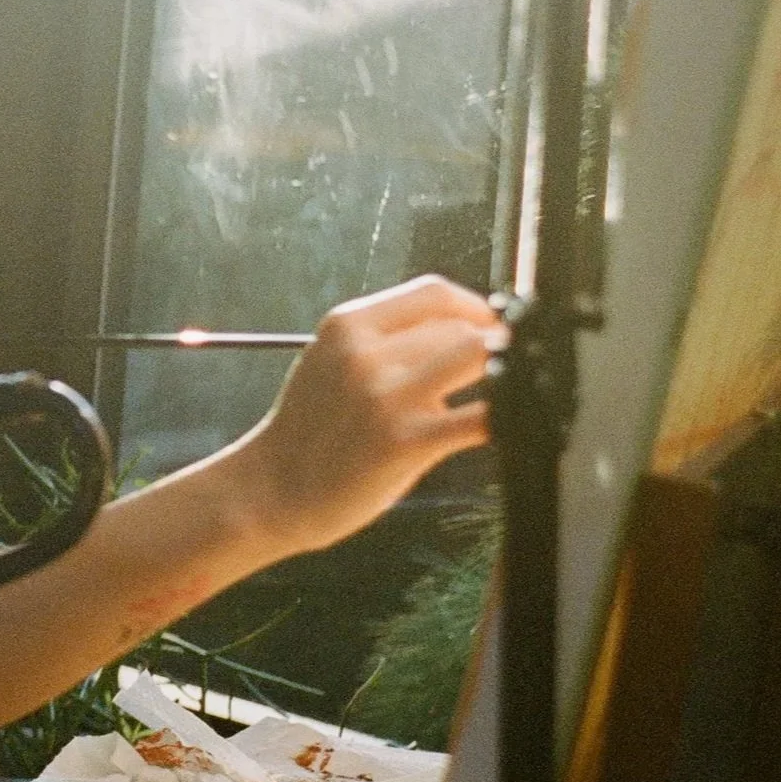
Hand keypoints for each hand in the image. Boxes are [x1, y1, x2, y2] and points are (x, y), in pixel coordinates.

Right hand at [242, 276, 500, 555]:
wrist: (274, 489)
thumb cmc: (310, 430)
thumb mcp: (331, 362)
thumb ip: (385, 341)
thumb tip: (461, 331)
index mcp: (347, 326)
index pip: (434, 293)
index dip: (475, 307)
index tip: (489, 326)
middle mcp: (365, 353)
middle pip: (460, 327)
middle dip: (488, 347)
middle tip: (497, 371)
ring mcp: (384, 397)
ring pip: (477, 357)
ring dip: (499, 374)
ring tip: (499, 394)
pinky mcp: (404, 441)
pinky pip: (480, 418)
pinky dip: (505, 416)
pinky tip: (507, 424)